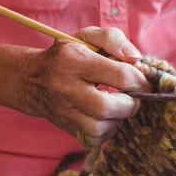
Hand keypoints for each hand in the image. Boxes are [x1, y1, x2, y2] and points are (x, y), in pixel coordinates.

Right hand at [16, 27, 150, 146]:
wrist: (32, 80)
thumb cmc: (66, 56)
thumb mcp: (86, 37)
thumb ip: (113, 39)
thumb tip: (135, 58)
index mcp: (73, 60)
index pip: (118, 75)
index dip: (139, 80)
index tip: (143, 81)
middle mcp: (65, 87)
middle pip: (106, 107)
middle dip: (130, 105)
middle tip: (134, 98)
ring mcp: (64, 111)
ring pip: (99, 128)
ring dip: (118, 120)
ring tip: (119, 107)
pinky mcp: (66, 127)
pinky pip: (93, 138)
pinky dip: (107, 131)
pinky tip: (107, 118)